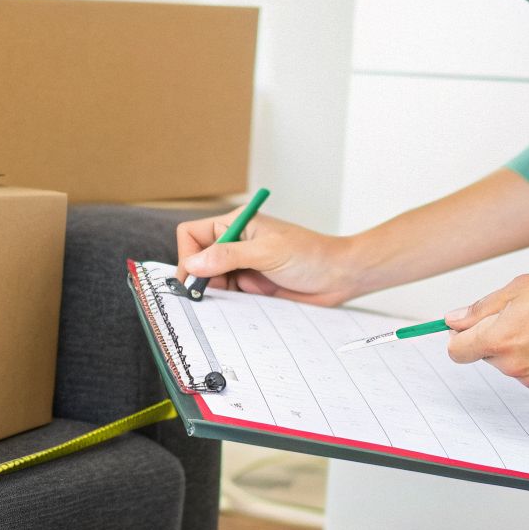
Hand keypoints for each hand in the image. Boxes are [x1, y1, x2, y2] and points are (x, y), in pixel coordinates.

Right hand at [175, 209, 360, 305]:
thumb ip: (228, 256)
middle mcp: (235, 244)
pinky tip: (244, 304)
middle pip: (198, 260)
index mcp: (236, 225)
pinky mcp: (252, 286)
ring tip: (235, 298)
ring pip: (211, 281)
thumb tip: (193, 264)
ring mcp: (243, 266)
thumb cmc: (311, 255)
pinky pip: (228, 296)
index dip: (188, 255)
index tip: (194, 278)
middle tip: (205, 296)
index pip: (192, 234)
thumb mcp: (267, 253)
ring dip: (215, 293)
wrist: (340, 277)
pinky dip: (229, 304)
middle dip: (199, 278)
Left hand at [443, 266, 528, 393]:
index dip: (457, 336)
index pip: (457, 350)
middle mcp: (513, 365)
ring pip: (509, 364)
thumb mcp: (518, 289)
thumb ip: (480, 309)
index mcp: (499, 339)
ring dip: (516, 347)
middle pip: (484, 356)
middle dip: (493, 337)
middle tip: (520, 315)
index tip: (463, 327)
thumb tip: (454, 320)